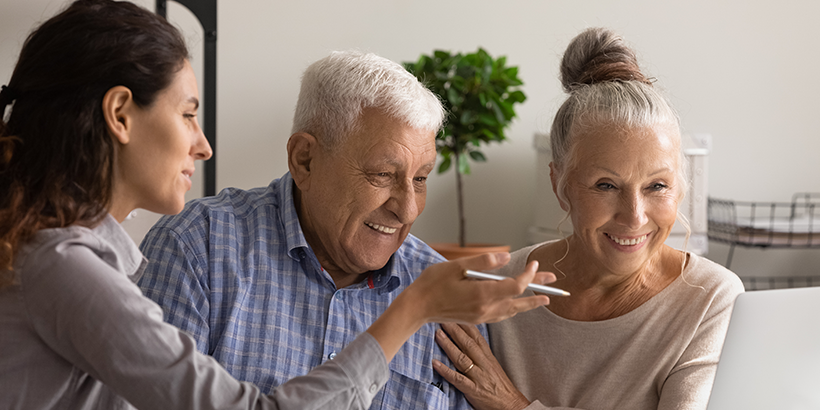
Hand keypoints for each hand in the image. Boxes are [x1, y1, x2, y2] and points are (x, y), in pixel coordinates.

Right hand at [367, 252, 553, 362]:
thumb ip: (483, 262)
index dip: (529, 275)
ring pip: (513, 310)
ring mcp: (482, 316)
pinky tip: (517, 305)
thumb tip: (506, 257)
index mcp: (482, 294)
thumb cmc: (432, 284)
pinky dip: (514, 309)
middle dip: (538, 290)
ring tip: (544, 297)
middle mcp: (486, 308)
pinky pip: (503, 315)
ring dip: (529, 302)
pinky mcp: (478, 319)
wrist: (417, 307)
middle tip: (555, 283)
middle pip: (520, 301)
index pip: (516, 286)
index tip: (534, 263)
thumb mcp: (456, 266)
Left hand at [433, 323, 529, 409]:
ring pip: (462, 358)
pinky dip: (445, 370)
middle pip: (467, 343)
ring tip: (437, 334)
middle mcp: (483, 363)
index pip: (476, 336)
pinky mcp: (473, 390)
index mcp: (487, 356)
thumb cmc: (500, 385)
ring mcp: (478, 376)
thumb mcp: (492, 364)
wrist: (511, 405)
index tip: (455, 311)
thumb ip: (480, 352)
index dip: (465, 323)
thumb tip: (467, 338)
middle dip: (455, 329)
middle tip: (442, 316)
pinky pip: (458, 379)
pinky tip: (435, 363)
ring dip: (449, 345)